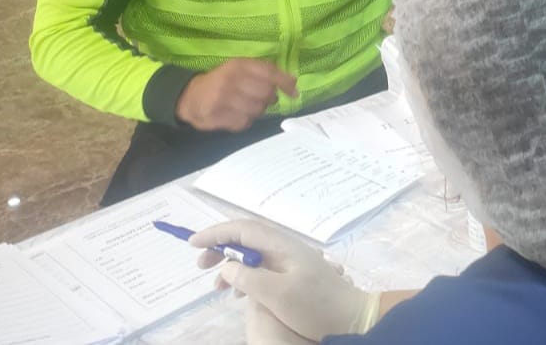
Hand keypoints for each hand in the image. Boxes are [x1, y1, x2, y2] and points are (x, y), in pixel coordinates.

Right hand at [175, 59, 297, 130]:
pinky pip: (244, 122)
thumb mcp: (240, 69)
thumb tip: (293, 82)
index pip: (268, 72)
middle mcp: (231, 79)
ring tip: (247, 105)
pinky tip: (237, 114)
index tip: (294, 92)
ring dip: (257, 110)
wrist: (191, 97)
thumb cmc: (222, 81)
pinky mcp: (216, 115)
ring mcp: (223, 98)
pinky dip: (246, 120)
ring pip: (256, 109)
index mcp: (238, 64)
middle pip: (265, 93)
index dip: (284, 82)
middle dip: (269, 98)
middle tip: (263, 99)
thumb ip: (265, 72)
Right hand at [190, 219, 379, 340]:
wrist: (352, 316)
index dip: (216, 233)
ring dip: (231, 264)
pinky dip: (245, 275)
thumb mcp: (278, 295)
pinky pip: (262, 266)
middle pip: (246, 237)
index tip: (193, 243)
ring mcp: (290, 259)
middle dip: (220, 247)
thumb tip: (227, 265)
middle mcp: (284, 246)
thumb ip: (249, 277)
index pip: (242, 229)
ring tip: (216, 286)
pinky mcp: (293, 273)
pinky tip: (239, 294)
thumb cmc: (315, 305)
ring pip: (252, 253)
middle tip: (201, 266)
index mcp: (281, 245)